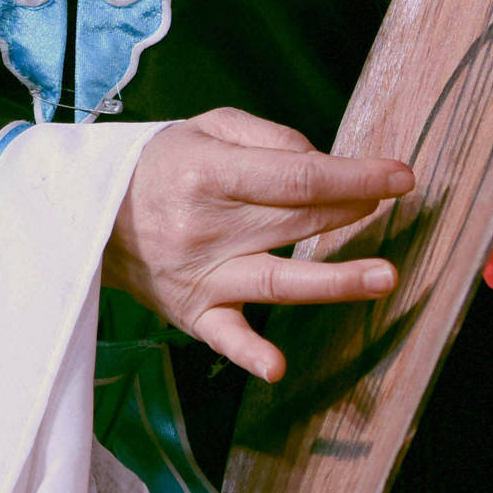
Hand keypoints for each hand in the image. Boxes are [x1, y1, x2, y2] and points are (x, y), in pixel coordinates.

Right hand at [102, 108, 410, 380]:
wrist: (92, 213)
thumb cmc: (165, 165)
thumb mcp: (208, 127)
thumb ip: (269, 137)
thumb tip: (322, 163)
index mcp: (209, 173)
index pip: (298, 176)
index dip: (354, 177)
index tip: (399, 176)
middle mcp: (205, 226)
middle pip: (296, 222)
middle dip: (352, 211)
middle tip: (388, 205)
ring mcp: (200, 275)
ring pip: (277, 279)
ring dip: (333, 281)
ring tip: (384, 277)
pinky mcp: (194, 313)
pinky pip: (225, 336)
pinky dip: (249, 353)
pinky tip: (276, 366)